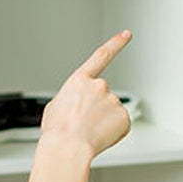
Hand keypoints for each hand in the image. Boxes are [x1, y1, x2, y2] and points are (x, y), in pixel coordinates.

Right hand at [40, 31, 133, 157]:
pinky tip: (99, 137)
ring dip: (103, 123)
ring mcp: (113, 100)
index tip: (127, 34)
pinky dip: (113, 132)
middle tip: (83, 125)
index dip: (116, 44)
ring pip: (111, 113)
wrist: (67, 147)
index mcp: (80, 80)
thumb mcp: (55, 107)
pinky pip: (120, 125)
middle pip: (103, 97)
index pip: (101, 56)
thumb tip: (77, 104)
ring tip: (87, 133)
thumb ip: (71, 98)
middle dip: (96, 110)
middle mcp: (99, 86)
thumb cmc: (57, 131)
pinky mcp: (123, 116)